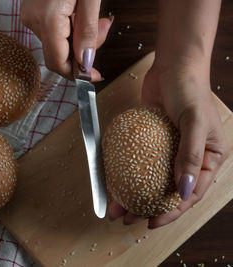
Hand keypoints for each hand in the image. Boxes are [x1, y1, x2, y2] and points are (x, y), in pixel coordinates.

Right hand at [20, 0, 111, 80]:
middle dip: (83, 50)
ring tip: (96, 18)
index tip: (94, 76)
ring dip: (79, 38)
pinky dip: (70, 29)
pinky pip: (52, 31)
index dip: (76, 74)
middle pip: (59, 54)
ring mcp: (31, 16)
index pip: (58, 62)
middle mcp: (34, 20)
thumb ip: (88, 30)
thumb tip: (85, 61)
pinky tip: (80, 14)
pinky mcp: (33, 12)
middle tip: (103, 29)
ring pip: (57, 43)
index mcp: (48, 18)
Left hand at [108, 62, 230, 227]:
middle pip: (169, 191)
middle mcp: (192, 158)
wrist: (172, 66)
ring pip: (153, 180)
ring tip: (117, 207)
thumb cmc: (190, 90)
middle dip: (149, 209)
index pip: (192, 194)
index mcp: (211, 159)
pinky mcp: (154, 142)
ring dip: (135, 195)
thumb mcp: (195, 123)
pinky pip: (142, 163)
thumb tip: (185, 191)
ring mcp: (172, 150)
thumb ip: (191, 156)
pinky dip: (129, 174)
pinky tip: (115, 183)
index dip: (173, 211)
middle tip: (128, 219)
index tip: (152, 222)